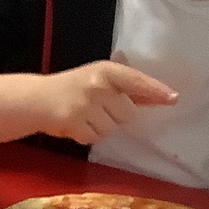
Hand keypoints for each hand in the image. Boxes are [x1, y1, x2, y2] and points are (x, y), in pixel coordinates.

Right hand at [35, 59, 178, 143]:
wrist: (34, 99)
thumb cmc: (72, 89)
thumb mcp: (98, 81)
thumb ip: (127, 89)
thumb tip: (162, 98)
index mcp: (106, 70)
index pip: (136, 80)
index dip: (155, 90)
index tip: (173, 98)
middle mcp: (98, 84)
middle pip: (128, 113)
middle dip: (116, 117)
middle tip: (96, 110)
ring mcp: (85, 103)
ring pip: (112, 128)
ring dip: (100, 128)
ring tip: (83, 118)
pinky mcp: (73, 121)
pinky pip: (94, 138)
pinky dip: (86, 136)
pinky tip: (74, 125)